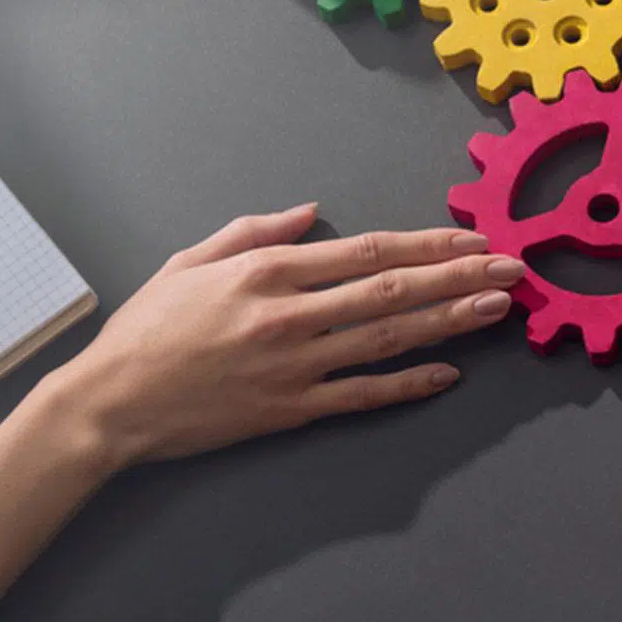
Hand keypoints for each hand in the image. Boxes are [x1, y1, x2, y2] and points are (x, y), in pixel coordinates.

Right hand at [48, 203, 522, 466]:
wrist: (109, 404)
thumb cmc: (146, 329)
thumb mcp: (191, 261)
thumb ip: (254, 231)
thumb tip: (309, 211)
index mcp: (266, 271)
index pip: (368, 251)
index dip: (427, 244)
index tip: (471, 239)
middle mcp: (289, 315)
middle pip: (393, 290)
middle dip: (460, 277)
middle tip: (512, 267)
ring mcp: (294, 366)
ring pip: (390, 338)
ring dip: (452, 321)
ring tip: (498, 307)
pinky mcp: (291, 410)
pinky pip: (364, 394)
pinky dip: (410, 383)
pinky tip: (450, 373)